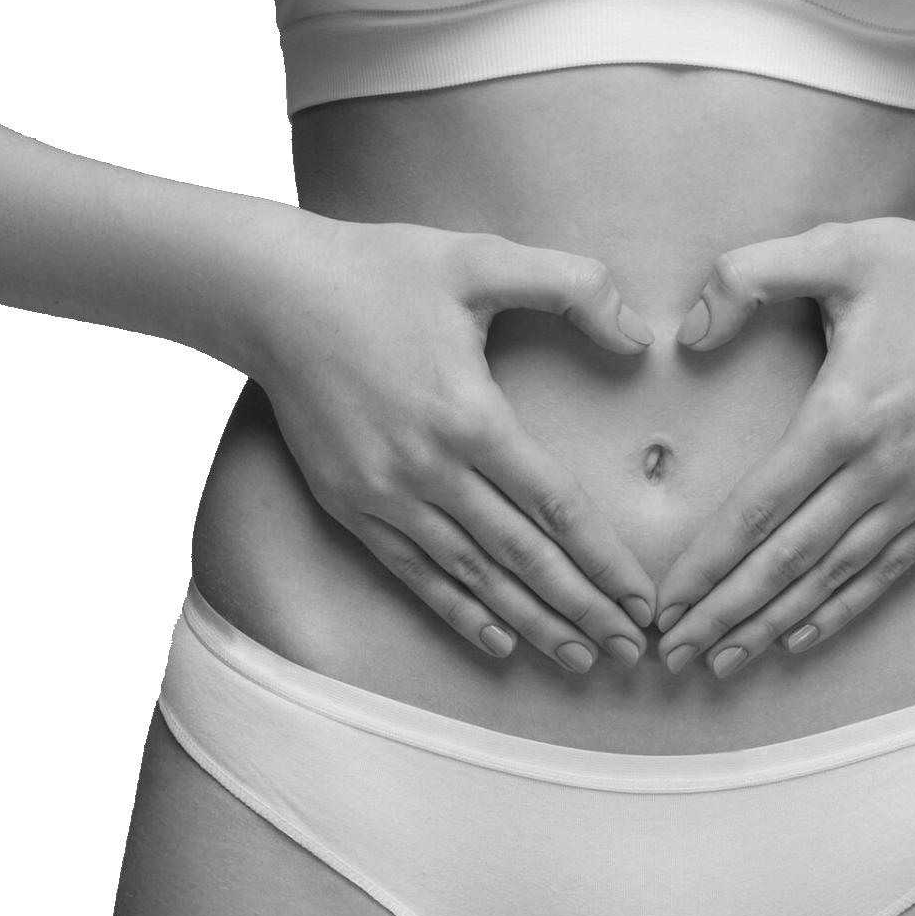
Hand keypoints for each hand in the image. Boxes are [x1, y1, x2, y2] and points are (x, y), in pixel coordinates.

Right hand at [247, 217, 657, 672]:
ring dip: (530, 622)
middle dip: (581, 608)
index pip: (555, 507)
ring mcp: (382, 495)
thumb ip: (572, 286)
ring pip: (472, 576)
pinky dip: (456, 611)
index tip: (642, 599)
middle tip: (630, 650)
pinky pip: (412, 572)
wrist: (272, 294)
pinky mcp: (348, 504)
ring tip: (579, 658)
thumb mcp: (483, 257)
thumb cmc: (383, 270)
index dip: (604, 559)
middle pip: (521, 557)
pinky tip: (496, 641)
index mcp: (470, 417)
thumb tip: (639, 335)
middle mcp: (427, 470)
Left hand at [653, 215, 914, 676]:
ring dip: (773, 625)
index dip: (706, 564)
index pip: (759, 510)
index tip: (662, 602)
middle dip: (724, 614)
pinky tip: (800, 637)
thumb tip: (691, 333)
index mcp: (845, 415)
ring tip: (719, 662)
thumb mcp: (833, 247)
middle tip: (669, 654)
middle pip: (788, 562)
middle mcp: (884, 470)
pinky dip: (840, 610)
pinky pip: (886, 572)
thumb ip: (747, 275)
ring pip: (834, 579)